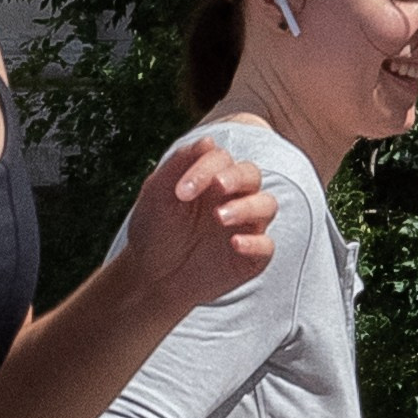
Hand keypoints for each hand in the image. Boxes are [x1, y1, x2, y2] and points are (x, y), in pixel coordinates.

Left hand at [121, 132, 275, 316]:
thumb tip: (209, 141)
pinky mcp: (251, 257)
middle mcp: (234, 198)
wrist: (150, 276)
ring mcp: (245, 226)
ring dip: (247, 207)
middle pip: (251, 175)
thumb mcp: (158, 194)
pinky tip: (234, 243)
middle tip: (218, 186)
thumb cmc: (155, 229)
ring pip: (267, 205)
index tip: (181, 192)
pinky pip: (266, 246)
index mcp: (212, 178)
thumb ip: (179, 164)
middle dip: (235, 178)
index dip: (205, 168)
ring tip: (219, 217)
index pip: (222, 159)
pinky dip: (255, 243)